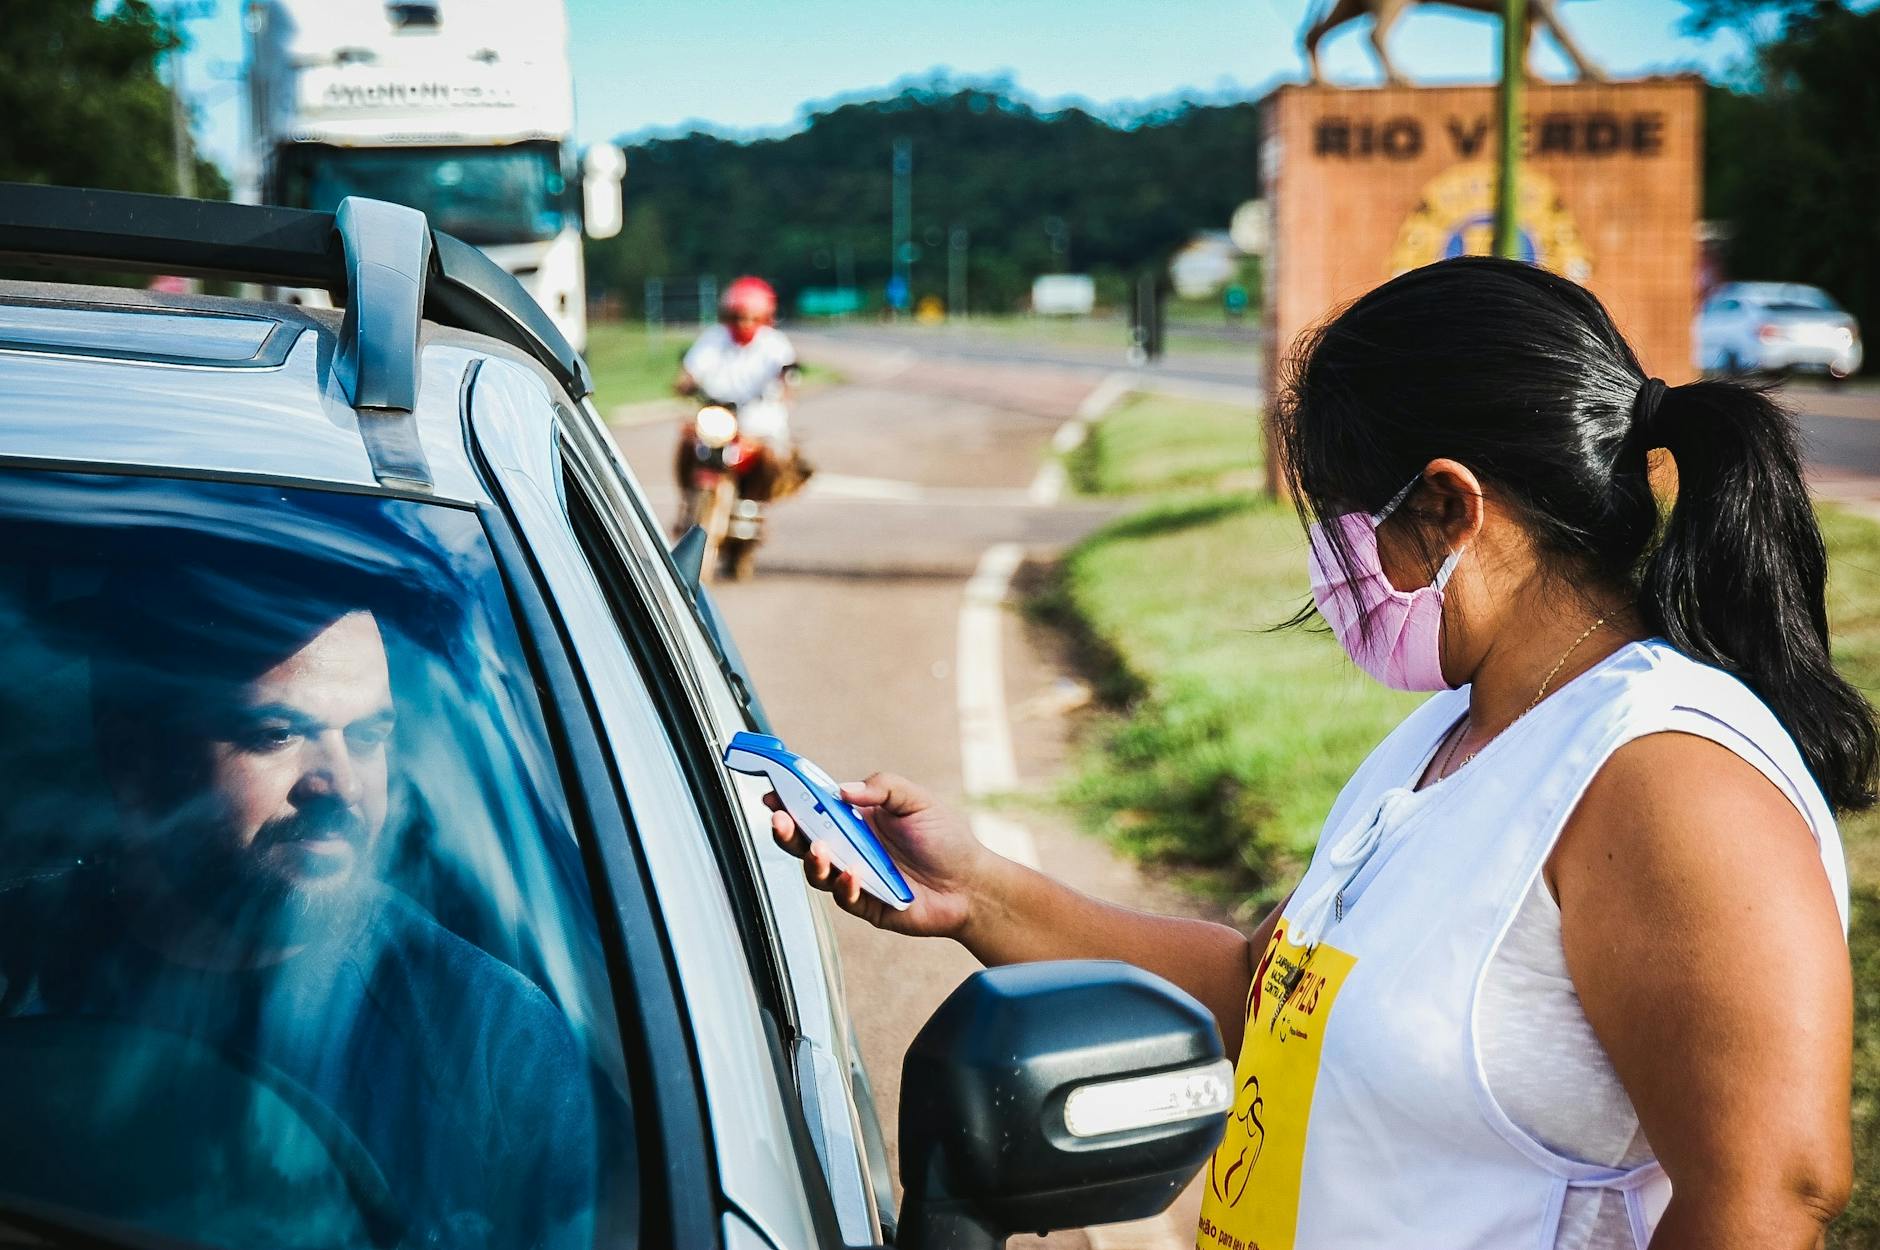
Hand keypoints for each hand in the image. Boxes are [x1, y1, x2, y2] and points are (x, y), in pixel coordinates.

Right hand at [767, 771, 989, 938]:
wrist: (972, 884)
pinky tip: (852, 875)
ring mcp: (856, 876)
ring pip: (818, 871)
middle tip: (780, 820)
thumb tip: (842, 790)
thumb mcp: (916, 801)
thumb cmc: (946, 840)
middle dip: (787, 831)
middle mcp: (851, 847)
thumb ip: (882, 787)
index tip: (773, 793)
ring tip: (818, 849)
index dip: (792, 800)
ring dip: (812, 860)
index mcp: (857, 819)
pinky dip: (844, 886)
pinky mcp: (867, 904)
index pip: (816, 807)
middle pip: (806, 841)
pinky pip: (845, 897)